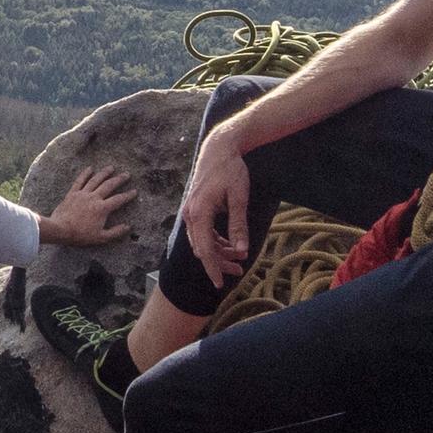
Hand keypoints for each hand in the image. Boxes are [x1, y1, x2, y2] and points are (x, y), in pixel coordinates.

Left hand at [41, 167, 135, 246]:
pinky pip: (80, 181)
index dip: (128, 195)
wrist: (60, 229)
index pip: (119, 199)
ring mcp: (82, 194)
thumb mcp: (101, 237)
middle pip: (109, 185)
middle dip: (119, 179)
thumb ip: (116, 232)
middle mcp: (94, 198)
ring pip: (95, 180)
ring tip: (111, 167)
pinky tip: (90, 168)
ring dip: (104, 173)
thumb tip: (128, 226)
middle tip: (127, 174)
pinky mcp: (72, 193)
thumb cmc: (81, 235)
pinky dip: (85, 174)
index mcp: (102, 208)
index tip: (135, 191)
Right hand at [178, 131, 250, 287]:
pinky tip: (229, 244)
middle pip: (202, 248)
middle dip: (219, 263)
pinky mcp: (195, 209)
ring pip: (202, 242)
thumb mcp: (239, 197)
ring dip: (218, 252)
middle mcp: (190, 214)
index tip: (220, 284)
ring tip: (238, 259)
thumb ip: (239, 225)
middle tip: (239, 271)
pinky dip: (215, 241)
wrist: (218, 149)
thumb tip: (241, 250)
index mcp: (199, 212)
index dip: (213, 268)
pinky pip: (202, 232)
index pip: (205, 249)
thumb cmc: (230, 170)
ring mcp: (190, 212)